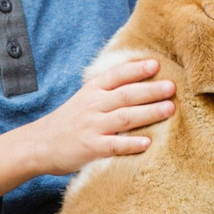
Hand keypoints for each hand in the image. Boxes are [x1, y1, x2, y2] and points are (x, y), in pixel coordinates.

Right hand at [0, 58, 172, 199]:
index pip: (116, 75)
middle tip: (172, 87)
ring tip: (170, 109)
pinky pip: (114, 145)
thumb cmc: (70, 120)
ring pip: (124, 118)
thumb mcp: (85, 98)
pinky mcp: (91, 148)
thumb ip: (108, 89)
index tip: (156, 64)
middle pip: (126, 95)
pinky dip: (131, 144)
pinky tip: (148, 143)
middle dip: (151, 90)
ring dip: (149, 113)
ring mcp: (92, 127)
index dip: (136, 69)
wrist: (40, 144)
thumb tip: (141, 78)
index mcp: (92, 91)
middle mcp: (93, 106)